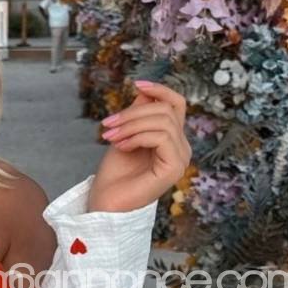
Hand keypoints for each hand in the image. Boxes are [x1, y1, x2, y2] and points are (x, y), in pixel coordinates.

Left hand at [90, 80, 191, 212]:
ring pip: (163, 121)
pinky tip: (121, 146)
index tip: (136, 83)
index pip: (176, 104)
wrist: (106, 203)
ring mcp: (180, 159)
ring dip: (131, 125)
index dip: (159, 89)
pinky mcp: (175, 168)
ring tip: (110, 136)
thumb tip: (145, 89)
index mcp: (172, 139)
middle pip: (166, 110)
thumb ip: (138, 114)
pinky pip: (162, 137)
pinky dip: (137, 136)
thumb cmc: (114, 174)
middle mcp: (182, 148)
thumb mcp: (125, 134)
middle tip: (108, 124)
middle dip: (132, 113)